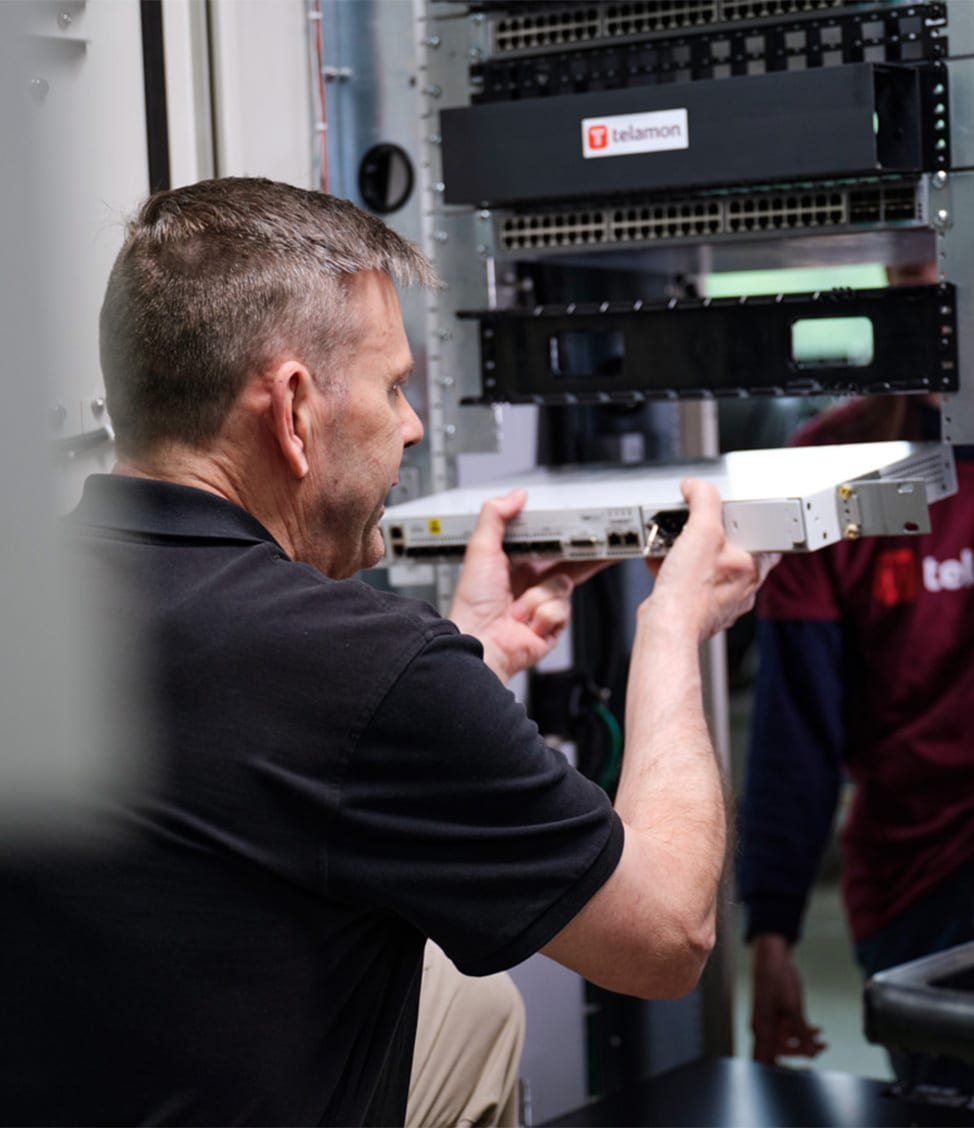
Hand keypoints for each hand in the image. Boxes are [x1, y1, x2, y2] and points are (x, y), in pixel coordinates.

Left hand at [449, 490, 606, 684]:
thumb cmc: (473, 602)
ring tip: (518, 609)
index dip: (565, 534)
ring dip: (539, 598)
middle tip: (599, 545)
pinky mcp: (552, 625)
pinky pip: (561, 610)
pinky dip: (542, 616)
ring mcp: (543, 605)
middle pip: (569, 563)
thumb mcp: (480, 549)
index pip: (549, 543)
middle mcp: (533, 583)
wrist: (479, 642)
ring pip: (563, 586)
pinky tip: (527, 624)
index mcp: (518, 563)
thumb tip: (515, 495)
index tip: (583, 525)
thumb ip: (495, 516)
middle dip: (583, 556)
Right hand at [646, 479, 778, 640]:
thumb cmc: (690, 592)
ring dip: (691, 552)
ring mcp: (719, 600)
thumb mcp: (702, 530)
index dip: (751, 521)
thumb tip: (696, 487)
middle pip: (732, 549)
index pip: (767, 538)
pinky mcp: (697, 607)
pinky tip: (663, 561)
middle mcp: (740, 587)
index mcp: (753, 568)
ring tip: (673, 543)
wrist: (665, 627)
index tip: (734, 512)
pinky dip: (678, 569)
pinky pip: (691, 581)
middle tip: (695, 526)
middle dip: (711, 535)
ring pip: (709, 566)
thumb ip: (703, 500)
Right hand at [751, 934, 826, 1063]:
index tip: (801, 1070)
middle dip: (800, 1055)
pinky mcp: (773, 1014)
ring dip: (803, 1043)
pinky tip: (815, 1029)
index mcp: (762, 1029)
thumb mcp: (794, 1008)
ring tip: (821, 1040)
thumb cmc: (776, 977)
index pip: (765, 1061)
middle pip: (778, 1053)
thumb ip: (802, 1033)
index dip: (781, 1070)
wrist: (771, 956)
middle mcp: (762, 1028)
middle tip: (819, 1051)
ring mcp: (767, 1021)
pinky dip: (800, 1032)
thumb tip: (811, 1054)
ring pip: (785, 1042)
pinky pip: (786, 1030)